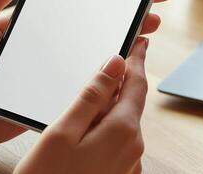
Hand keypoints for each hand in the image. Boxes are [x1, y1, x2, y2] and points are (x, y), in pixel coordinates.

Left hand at [0, 0, 174, 157]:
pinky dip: (108, 77)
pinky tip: (128, 63)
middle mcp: (47, 44)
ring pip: (95, 53)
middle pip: (94, 23)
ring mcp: (51, 70)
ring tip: (150, 24)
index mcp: (30, 22)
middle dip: (128, 8)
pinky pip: (84, 86)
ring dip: (126, 38)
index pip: (74, 0)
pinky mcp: (50, 97)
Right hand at [15, 38, 149, 173]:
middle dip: (121, 82)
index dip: (136, 59)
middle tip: (108, 61)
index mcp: (122, 131)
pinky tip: (83, 129)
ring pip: (123, 123)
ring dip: (110, 107)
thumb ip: (92, 96)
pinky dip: (104, 128)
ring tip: (87, 97)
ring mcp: (127, 166)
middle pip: (131, 103)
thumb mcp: (62, 132)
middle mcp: (133, 149)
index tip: (140, 40)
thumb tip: (115, 64)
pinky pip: (116, 142)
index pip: (137, 84)